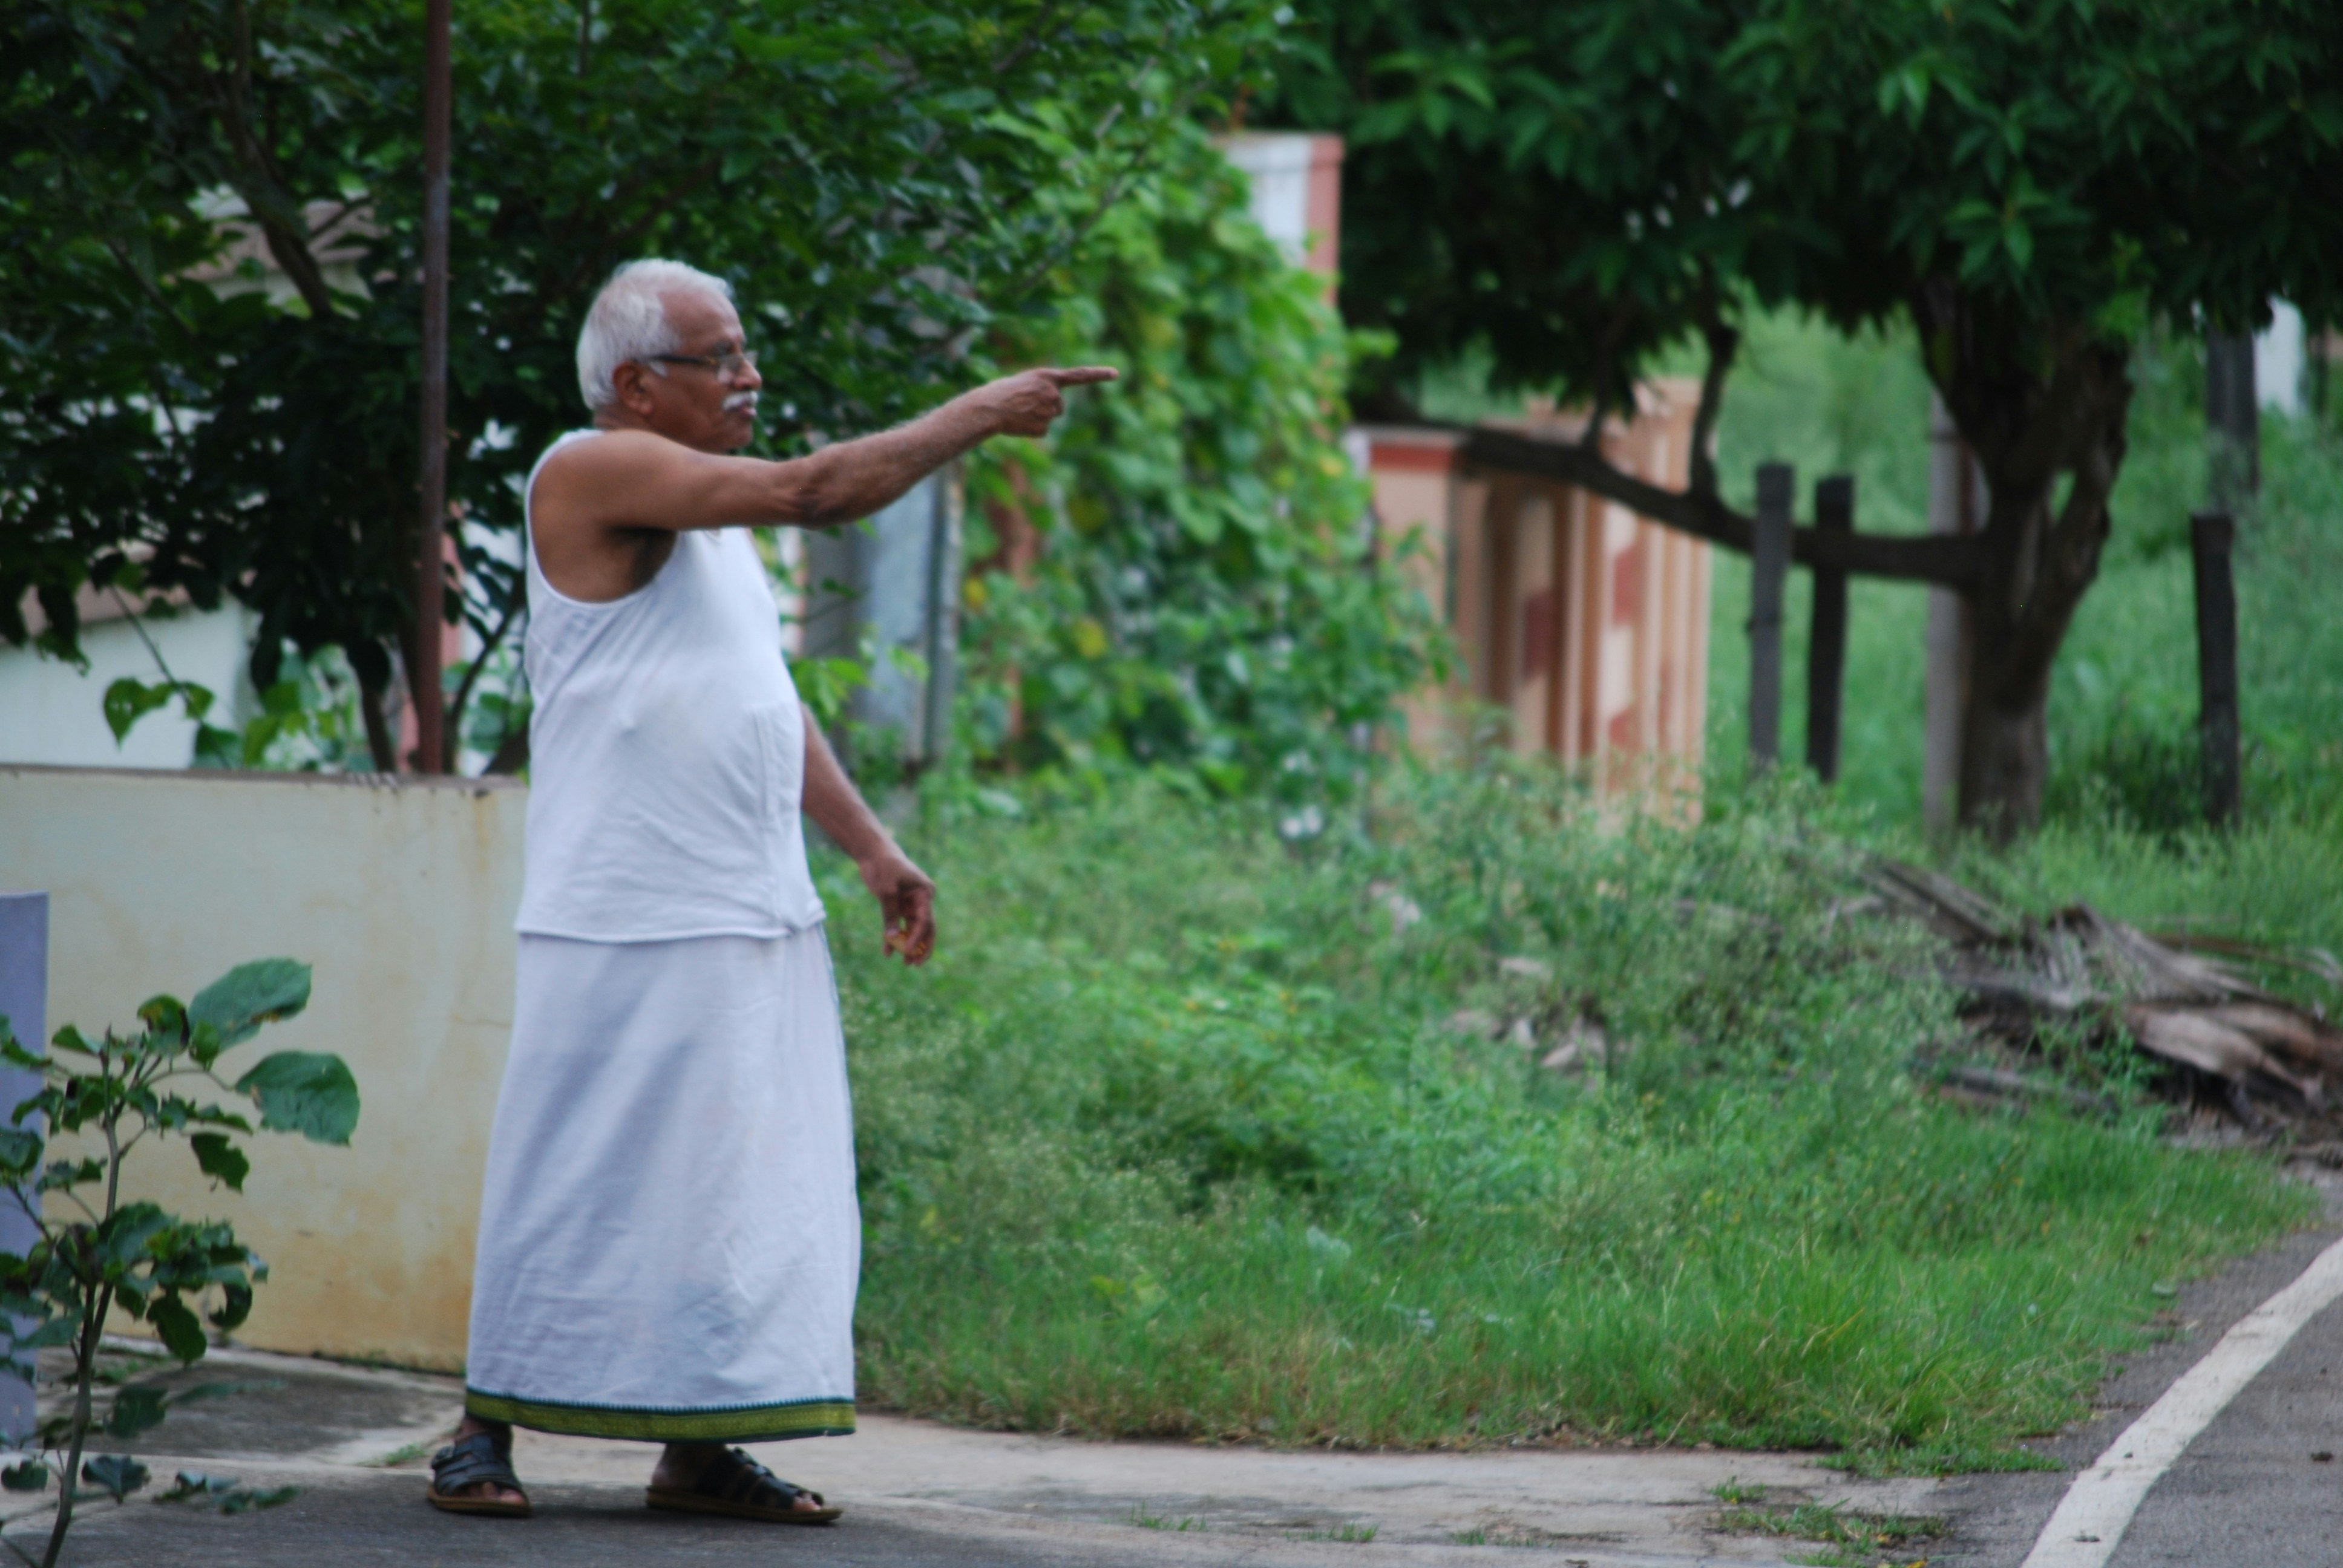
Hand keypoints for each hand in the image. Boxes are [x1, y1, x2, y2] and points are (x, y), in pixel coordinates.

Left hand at [857, 843, 935, 966]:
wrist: (874, 853)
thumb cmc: (884, 866)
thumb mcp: (886, 890)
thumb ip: (890, 914)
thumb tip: (891, 938)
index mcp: (925, 893)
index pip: (925, 920)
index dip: (917, 937)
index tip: (908, 950)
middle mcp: (921, 901)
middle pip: (926, 928)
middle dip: (921, 947)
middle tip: (916, 964)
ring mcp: (910, 905)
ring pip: (913, 930)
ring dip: (908, 945)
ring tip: (906, 963)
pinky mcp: (899, 906)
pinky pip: (898, 926)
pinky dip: (893, 938)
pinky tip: (887, 952)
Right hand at [978, 366, 1118, 438]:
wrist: (988, 409)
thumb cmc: (1002, 393)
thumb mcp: (1026, 381)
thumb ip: (1045, 388)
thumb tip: (1056, 406)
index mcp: (1048, 376)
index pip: (1080, 375)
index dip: (1099, 374)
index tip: (1116, 373)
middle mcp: (1053, 392)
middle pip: (1060, 406)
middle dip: (1046, 407)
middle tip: (1024, 404)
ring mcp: (1050, 410)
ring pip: (1051, 418)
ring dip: (1038, 417)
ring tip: (1019, 412)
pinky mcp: (1044, 428)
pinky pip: (1043, 431)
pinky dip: (1032, 429)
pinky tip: (1019, 423)